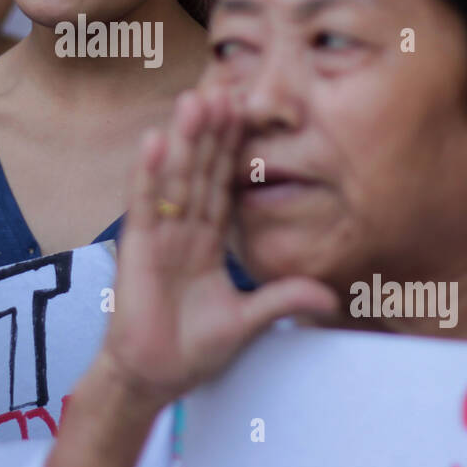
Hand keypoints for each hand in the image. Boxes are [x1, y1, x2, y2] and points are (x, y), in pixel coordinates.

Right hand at [99, 88, 340, 408]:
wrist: (153, 377)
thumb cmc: (191, 349)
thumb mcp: (248, 320)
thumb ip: (282, 299)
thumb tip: (330, 297)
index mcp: (206, 240)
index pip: (223, 185)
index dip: (233, 150)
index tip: (245, 112)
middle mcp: (182, 229)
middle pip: (200, 171)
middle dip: (212, 132)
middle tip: (224, 88)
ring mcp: (158, 235)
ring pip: (175, 178)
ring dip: (184, 139)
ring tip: (195, 99)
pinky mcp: (136, 248)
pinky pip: (145, 205)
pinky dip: (148, 174)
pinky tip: (154, 141)